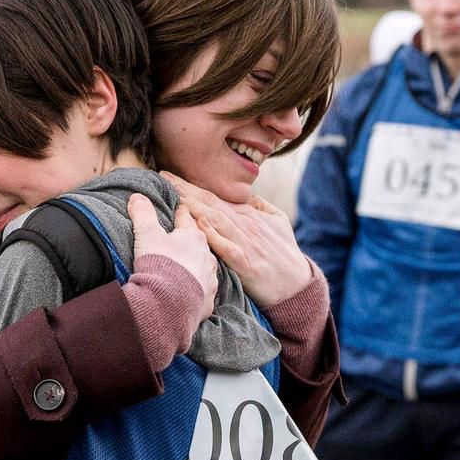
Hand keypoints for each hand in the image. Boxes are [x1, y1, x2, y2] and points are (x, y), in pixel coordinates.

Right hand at [128, 193, 216, 324]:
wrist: (168, 303)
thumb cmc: (159, 264)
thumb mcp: (147, 234)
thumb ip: (142, 214)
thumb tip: (137, 196)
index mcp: (193, 236)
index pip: (186, 219)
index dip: (180, 213)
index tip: (178, 209)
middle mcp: (206, 257)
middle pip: (199, 244)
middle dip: (191, 241)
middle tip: (182, 240)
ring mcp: (209, 280)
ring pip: (205, 269)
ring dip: (196, 267)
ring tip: (186, 269)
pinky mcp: (207, 302)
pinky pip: (203, 294)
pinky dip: (196, 292)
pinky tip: (190, 295)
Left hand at [162, 172, 310, 306]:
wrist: (296, 285)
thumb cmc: (285, 253)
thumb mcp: (278, 220)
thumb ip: (260, 205)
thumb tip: (245, 191)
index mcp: (248, 214)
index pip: (215, 195)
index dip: (192, 184)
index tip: (170, 174)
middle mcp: (244, 225)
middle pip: (211, 203)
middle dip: (186, 189)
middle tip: (163, 175)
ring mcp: (245, 243)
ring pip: (216, 219)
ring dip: (195, 206)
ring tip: (175, 193)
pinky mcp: (245, 263)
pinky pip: (227, 247)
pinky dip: (213, 235)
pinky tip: (199, 224)